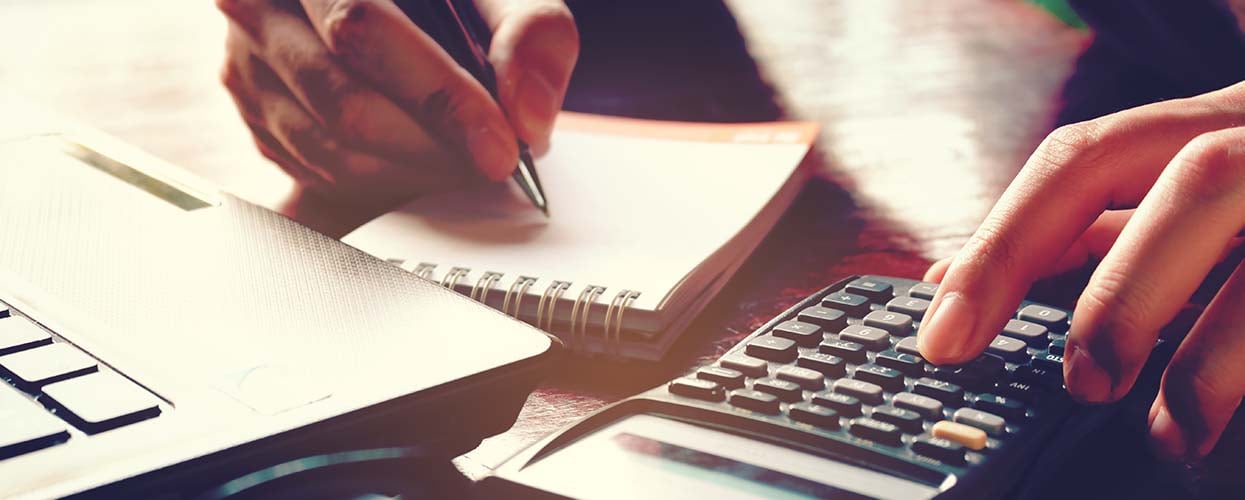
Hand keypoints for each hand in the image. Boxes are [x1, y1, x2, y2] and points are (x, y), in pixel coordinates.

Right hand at [216, 0, 577, 205]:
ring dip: (413, 170)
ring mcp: (245, 55)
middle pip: (344, 100)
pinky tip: (427, 159)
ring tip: (469, 161)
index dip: (439, 97)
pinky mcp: (250, 105)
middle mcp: (260, 0)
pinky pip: (317, 167)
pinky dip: (384, 177)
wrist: (392, 4)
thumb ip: (532, 32)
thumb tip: (529, 115)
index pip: (363, 28)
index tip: (501, 146)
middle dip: (434, 148)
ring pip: (328, 146)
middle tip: (494, 165)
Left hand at [916, 81, 1244, 460]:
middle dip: (1123, 292)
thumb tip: (952, 280)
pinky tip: (1226, 423)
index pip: (1080, 160)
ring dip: (1209, 357)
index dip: (1002, 245)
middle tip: (1084, 381)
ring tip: (1168, 430)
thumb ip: (1080, 230)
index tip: (942, 334)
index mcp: (1203, 122)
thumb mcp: (1172, 196)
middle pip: (1194, 185)